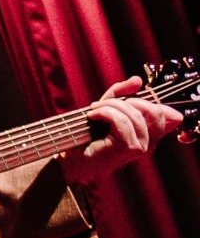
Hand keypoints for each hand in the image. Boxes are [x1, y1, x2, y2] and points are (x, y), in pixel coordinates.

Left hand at [66, 75, 189, 179]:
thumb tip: (137, 80)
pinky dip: (104, 112)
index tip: (122, 100)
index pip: (164, 112)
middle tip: (103, 103)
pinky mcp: (130, 148)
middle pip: (153, 110)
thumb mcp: (108, 108)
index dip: (146, 100)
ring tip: (94, 110)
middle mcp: (151, 143)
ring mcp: (142, 147)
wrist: (72, 158)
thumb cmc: (89, 135)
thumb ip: (122, 93)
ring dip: (110, 105)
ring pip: (135, 114)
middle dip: (126, 100)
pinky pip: (122, 120)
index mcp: (151, 135)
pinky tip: (92, 116)